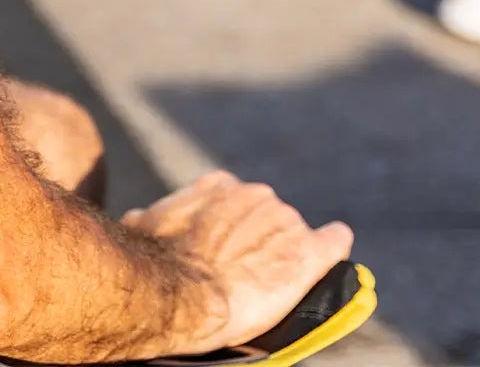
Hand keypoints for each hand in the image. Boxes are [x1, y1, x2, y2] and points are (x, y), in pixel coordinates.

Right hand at [124, 170, 352, 355]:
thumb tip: (141, 217)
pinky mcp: (307, 254)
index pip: (235, 198)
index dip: (232, 225)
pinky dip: (335, 244)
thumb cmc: (157, 259)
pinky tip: (338, 245)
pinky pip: (333, 242)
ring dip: (288, 251)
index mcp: (220, 185)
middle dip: (261, 238)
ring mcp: (284, 221)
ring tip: (275, 279)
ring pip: (295, 234)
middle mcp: (256, 194)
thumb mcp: (143, 224)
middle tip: (246, 269)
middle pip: (269, 215)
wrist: (184, 293)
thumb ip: (153, 216)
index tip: (225, 245)